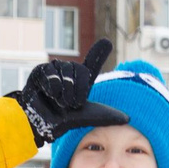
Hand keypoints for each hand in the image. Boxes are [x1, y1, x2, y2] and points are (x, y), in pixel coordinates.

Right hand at [12, 39, 127, 144]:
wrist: (40, 124)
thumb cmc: (61, 122)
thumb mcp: (87, 118)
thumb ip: (106, 116)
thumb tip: (128, 119)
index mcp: (80, 81)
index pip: (91, 65)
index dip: (99, 53)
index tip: (107, 43)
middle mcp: (68, 73)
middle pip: (79, 69)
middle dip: (77, 90)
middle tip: (71, 104)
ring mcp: (54, 70)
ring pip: (65, 70)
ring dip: (64, 90)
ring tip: (59, 102)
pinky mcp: (40, 71)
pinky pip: (50, 72)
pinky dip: (53, 85)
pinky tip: (50, 95)